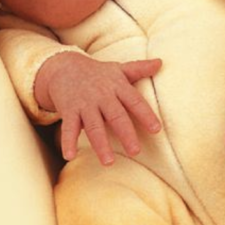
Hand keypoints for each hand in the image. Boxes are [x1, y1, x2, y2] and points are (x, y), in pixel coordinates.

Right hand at [35, 52, 161, 164]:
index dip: (146, 115)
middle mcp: (102, 96)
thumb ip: (139, 69)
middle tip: (136, 151)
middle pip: (116, 116)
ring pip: (94, 126)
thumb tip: (161, 62)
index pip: (135, 101)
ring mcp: (84, 104)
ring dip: (100, 144)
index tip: (157, 129)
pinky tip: (69, 156)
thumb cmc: (98, 73)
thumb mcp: (118, 69)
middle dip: (125, 134)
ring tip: (109, 162)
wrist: (64, 67)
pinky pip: (68, 128)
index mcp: (117, 86)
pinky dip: (68, 142)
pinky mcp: (69, 111)